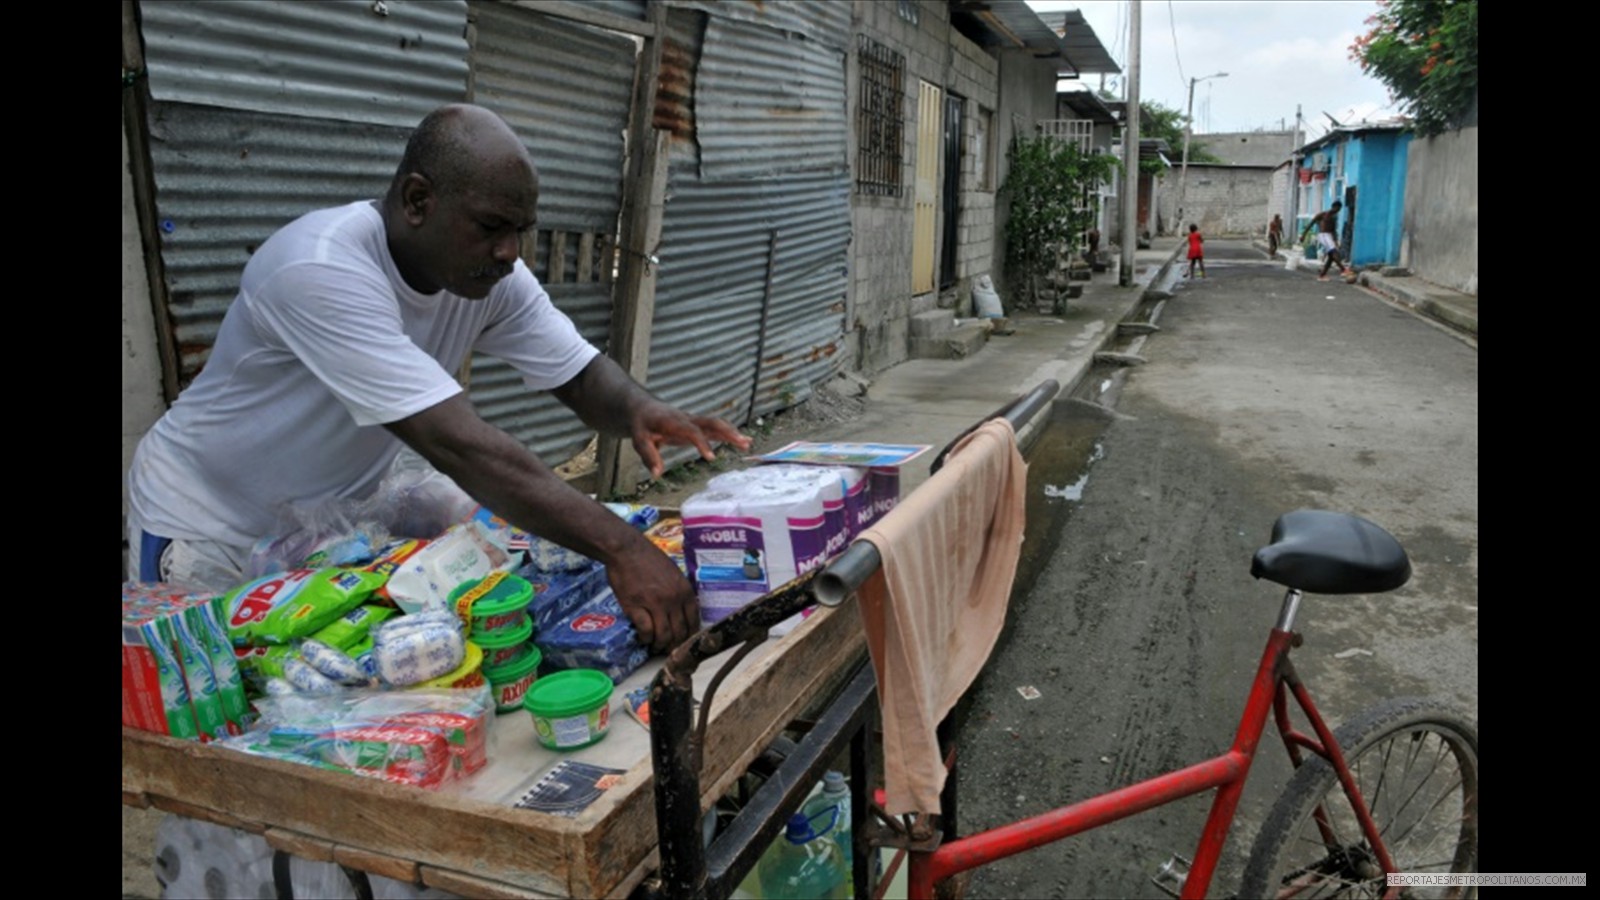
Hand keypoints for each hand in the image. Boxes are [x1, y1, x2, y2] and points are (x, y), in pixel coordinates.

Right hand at [607, 540, 700, 651]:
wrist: (626, 550)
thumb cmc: (649, 559)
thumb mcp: (673, 572)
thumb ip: (679, 591)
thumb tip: (682, 611)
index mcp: (684, 590)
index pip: (694, 621)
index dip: (689, 635)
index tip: (684, 641)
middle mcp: (673, 599)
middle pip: (679, 632)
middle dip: (675, 645)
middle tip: (669, 649)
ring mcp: (654, 604)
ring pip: (664, 635)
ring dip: (660, 645)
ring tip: (655, 647)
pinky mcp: (636, 607)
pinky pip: (645, 630)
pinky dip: (645, 638)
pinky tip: (643, 639)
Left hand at [631, 403, 751, 477]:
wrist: (644, 408)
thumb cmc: (642, 425)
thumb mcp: (639, 440)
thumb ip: (649, 456)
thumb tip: (657, 474)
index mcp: (673, 422)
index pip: (691, 431)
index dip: (702, 443)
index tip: (711, 458)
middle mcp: (687, 419)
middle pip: (710, 422)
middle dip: (727, 432)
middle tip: (741, 442)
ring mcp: (693, 421)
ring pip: (716, 424)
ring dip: (732, 432)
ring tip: (747, 443)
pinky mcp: (697, 425)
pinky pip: (715, 428)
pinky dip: (729, 434)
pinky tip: (743, 442)